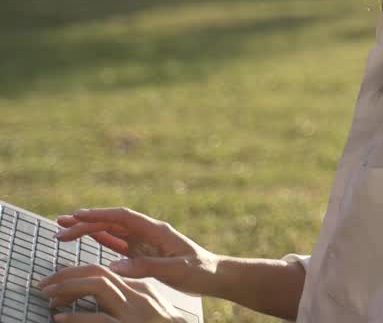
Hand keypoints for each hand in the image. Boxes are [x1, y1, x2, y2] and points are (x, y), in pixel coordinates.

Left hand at [37, 264, 185, 321]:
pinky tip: (60, 318)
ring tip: (48, 297)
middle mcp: (138, 296)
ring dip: (69, 288)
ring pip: (100, 287)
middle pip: (99, 273)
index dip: (74, 274)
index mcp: (140, 289)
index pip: (103, 272)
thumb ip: (126, 299)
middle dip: (67, 275)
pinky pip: (100, 319)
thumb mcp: (147, 310)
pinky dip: (77, 317)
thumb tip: (99, 297)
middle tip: (43, 285)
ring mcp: (135, 313)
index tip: (54, 284)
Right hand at [53, 208, 220, 296]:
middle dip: (86, 222)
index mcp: (157, 230)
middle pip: (112, 222)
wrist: (214, 275)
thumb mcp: (175, 270)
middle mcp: (149, 232)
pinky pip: (118, 243)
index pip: (123, 217)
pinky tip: (86, 237)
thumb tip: (114, 265)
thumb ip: (146, 267)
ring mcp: (145, 241)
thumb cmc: (199, 271)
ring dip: (89, 229)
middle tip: (60, 227)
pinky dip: (101, 239)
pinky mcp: (143, 252)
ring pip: (112, 231)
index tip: (76, 215)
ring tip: (64, 229)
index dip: (100, 215)